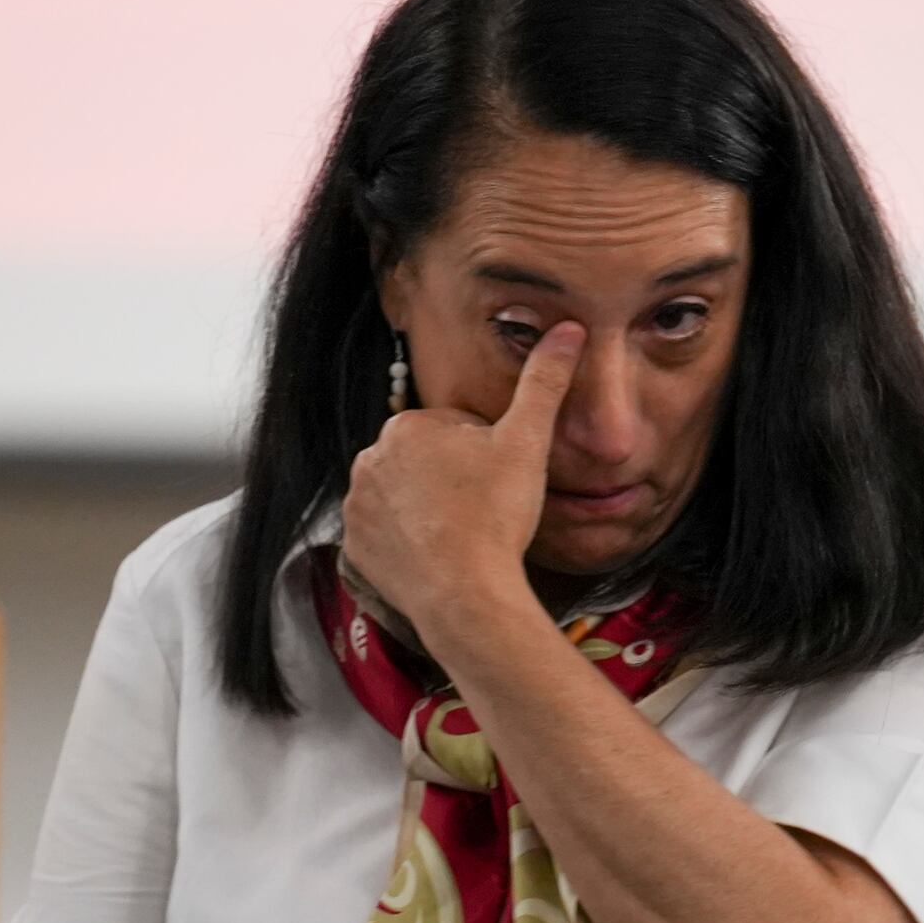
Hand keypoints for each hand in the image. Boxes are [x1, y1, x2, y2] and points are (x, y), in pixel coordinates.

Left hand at [340, 320, 584, 648]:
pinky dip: (405, 545)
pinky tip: (435, 556)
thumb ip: (545, 382)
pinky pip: (383, 537)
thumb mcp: (527, 442)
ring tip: (461, 535)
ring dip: (426, 511)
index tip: (497, 483)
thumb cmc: (496, 516)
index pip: (451, 430)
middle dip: (451, 480)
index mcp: (406, 426)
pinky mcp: (354, 548)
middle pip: (423, 464)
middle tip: (483, 510)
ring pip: (402, 499)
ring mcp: (356, 507)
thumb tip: (569, 329)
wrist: (464, 593)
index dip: (484, 455)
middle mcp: (369, 460)